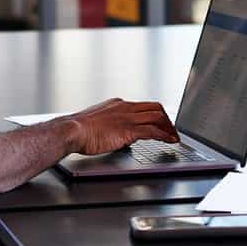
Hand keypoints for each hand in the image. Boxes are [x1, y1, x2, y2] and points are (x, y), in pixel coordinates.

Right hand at [60, 98, 178, 154]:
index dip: (155, 113)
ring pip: (157, 117)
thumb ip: (108, 124)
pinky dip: (164, 135)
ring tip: (174, 136)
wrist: (73, 130)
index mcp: (117, 105)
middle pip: (155, 108)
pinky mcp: (128, 130)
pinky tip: (169, 140)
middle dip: (166, 119)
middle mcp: (125, 108)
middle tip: (171, 129)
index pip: (143, 105)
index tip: (160, 121)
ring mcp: (128, 118)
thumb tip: (113, 133)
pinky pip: (153, 131)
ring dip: (169, 127)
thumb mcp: (96, 121)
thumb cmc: (78, 129)